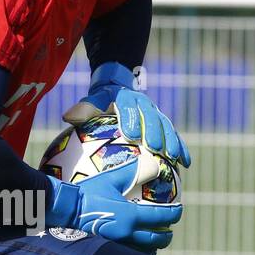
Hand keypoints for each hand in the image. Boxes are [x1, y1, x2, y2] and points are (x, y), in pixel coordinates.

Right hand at [45, 159, 179, 251]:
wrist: (64, 210)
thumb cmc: (86, 192)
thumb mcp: (111, 179)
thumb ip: (133, 171)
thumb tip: (155, 165)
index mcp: (130, 216)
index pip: (161, 217)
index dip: (174, 214)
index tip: (179, 210)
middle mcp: (127, 234)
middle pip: (156, 239)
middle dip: (166, 235)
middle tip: (169, 230)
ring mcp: (117, 245)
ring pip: (144, 251)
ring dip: (153, 247)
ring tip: (155, 241)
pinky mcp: (108, 250)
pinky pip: (130, 254)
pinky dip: (138, 253)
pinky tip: (137, 249)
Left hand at [64, 61, 191, 168]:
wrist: (119, 90)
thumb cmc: (102, 103)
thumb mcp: (92, 103)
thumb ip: (83, 110)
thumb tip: (68, 116)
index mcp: (126, 99)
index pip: (129, 107)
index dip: (131, 119)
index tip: (130, 134)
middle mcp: (145, 105)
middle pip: (152, 118)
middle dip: (155, 132)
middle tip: (155, 148)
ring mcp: (157, 114)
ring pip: (167, 127)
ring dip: (171, 141)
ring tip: (173, 157)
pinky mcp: (164, 125)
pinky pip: (175, 136)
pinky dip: (182, 148)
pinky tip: (186, 164)